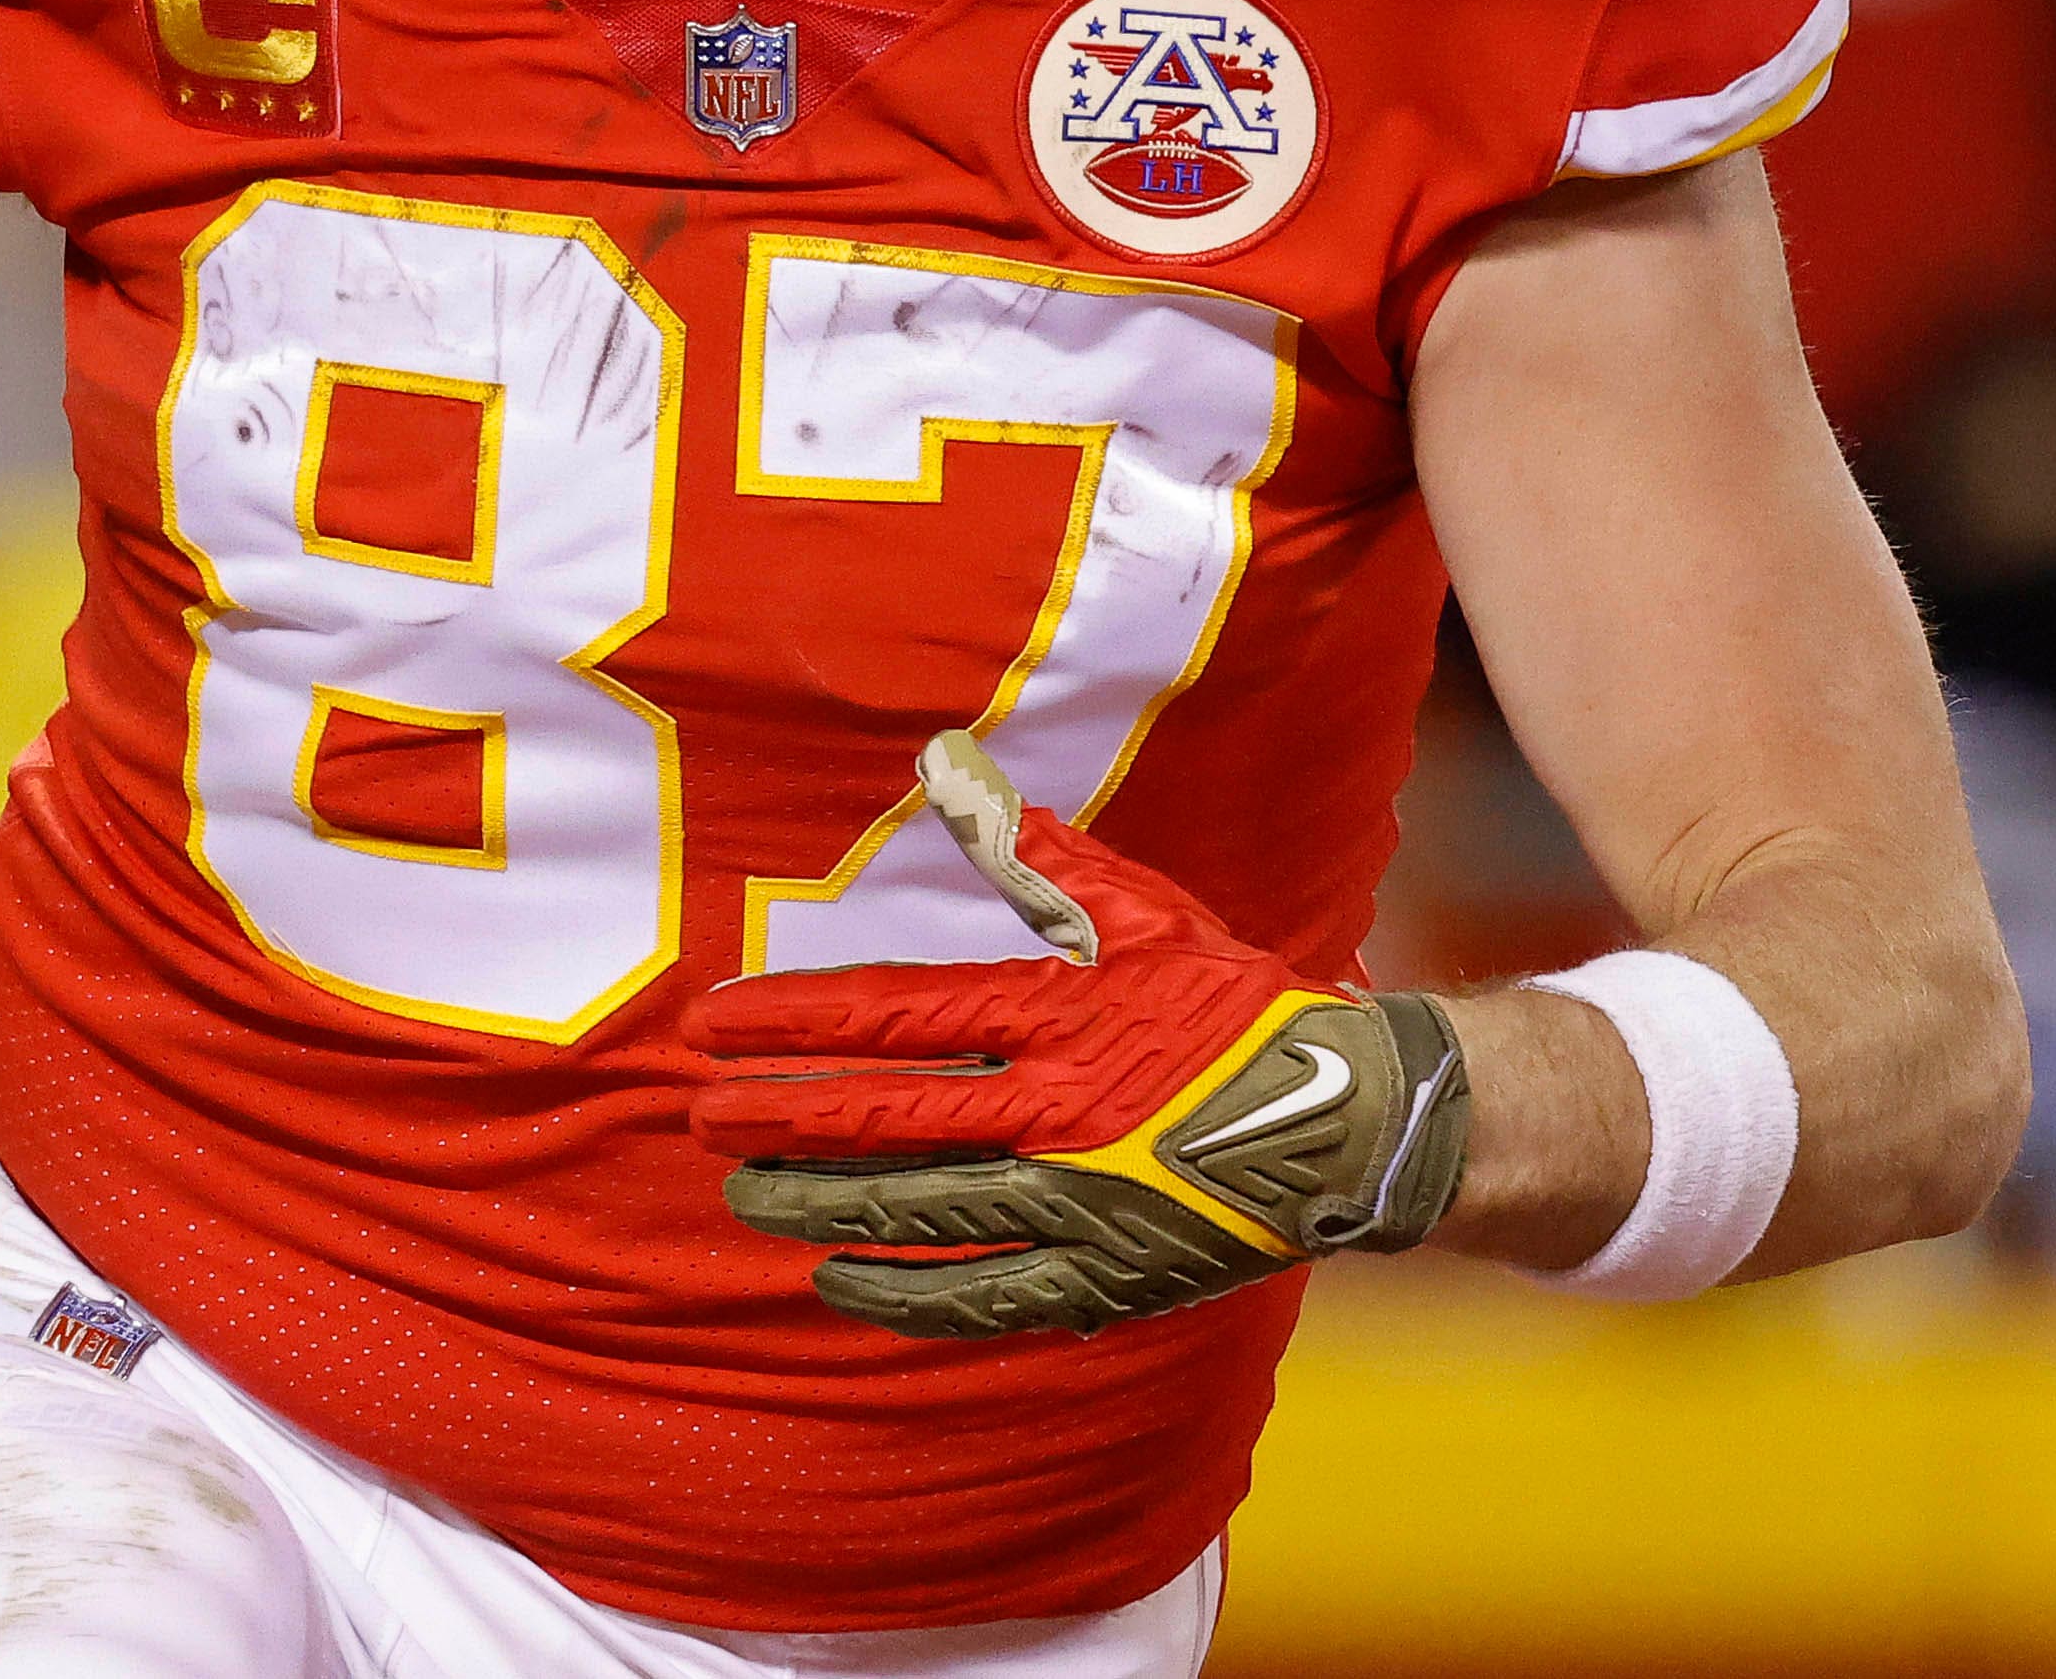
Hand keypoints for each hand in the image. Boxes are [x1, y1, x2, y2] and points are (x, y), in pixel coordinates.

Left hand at [688, 731, 1467, 1337]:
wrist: (1353, 1121)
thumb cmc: (1237, 1007)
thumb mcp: (1143, 912)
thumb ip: (1032, 848)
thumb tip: (942, 760)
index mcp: (1059, 1016)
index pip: (892, 1014)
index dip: (794, 1021)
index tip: (715, 1026)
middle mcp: (1057, 1114)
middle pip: (885, 1122)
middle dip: (782, 1120)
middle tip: (703, 1120)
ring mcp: (1078, 1206)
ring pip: (919, 1212)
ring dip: (820, 1206)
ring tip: (746, 1196)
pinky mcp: (1104, 1276)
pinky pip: (984, 1295)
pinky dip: (905, 1296)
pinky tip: (840, 1284)